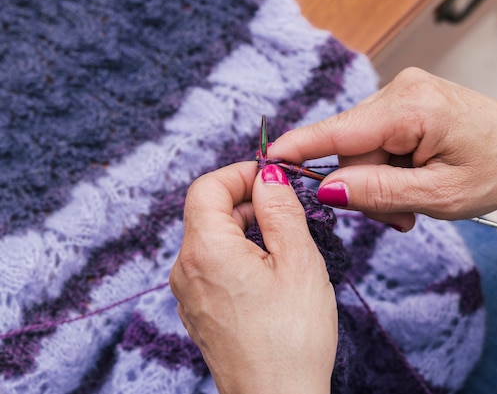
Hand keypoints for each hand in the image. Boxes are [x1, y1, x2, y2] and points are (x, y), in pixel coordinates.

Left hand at [170, 162, 336, 393]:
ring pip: (212, 240)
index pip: (207, 186)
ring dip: (245, 230)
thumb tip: (268, 174)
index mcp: (205, 249)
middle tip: (288, 213)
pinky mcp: (198, 312)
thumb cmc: (292, 336)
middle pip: (208, 212)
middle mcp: (185, 269)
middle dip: (247, 202)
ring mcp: (188, 294)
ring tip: (284, 248)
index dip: (240, 173)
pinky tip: (269, 276)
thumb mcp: (298, 260)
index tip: (272, 178)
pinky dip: (238, 256)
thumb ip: (280, 208)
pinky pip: (212, 267)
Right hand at [270, 68, 496, 229]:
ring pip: (362, 149)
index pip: (340, 130)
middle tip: (399, 217)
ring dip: (379, 184)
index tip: (267, 159)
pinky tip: (413, 185)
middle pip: (350, 147)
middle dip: (365, 188)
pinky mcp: (406, 104)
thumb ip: (378, 192)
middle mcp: (402, 90)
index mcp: (413, 108)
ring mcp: (404, 94)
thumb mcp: (438, 196)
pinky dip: (389, 170)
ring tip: (413, 205)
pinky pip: (378, 142)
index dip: (301, 148)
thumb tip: (326, 188)